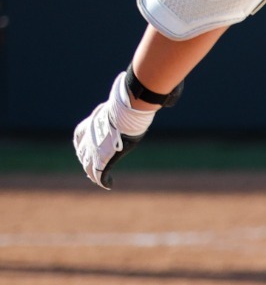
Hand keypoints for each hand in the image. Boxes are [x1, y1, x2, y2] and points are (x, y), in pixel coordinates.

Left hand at [73, 72, 157, 188]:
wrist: (125, 115)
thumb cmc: (128, 107)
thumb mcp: (127, 105)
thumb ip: (137, 103)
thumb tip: (167, 99)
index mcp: (91, 124)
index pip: (80, 136)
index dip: (82, 143)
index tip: (84, 147)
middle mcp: (88, 139)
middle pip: (82, 153)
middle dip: (85, 160)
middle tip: (90, 167)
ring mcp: (94, 150)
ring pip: (89, 166)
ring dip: (93, 173)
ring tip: (98, 178)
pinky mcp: (103, 160)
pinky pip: (100, 174)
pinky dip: (104, 181)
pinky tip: (108, 185)